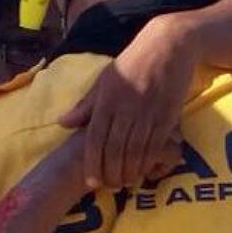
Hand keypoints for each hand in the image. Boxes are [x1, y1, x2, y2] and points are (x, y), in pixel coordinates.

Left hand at [58, 13, 193, 190]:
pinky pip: (155, 145)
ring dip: (130, 172)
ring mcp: (148, 112)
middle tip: (110, 186)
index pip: (96, 138)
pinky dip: (148, 162)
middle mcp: (126, 107)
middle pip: (115, 150)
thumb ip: (85, 105)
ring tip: (125, 182)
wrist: (169, 46)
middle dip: (111, 173)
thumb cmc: (133, 63)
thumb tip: (62, 123)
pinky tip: (143, 171)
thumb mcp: (105, 80)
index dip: (93, 163)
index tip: (92, 181)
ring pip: (136, 151)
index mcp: (107, 98)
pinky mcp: (167, 116)